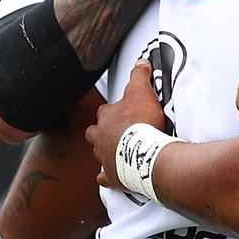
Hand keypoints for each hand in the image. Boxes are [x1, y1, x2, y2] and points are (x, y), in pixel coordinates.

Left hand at [86, 60, 165, 190]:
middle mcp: (101, 137)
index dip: (113, 110)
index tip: (122, 110)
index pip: (105, 110)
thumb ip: (139, 76)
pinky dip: (108, 176)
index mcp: (107, 118)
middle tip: (115, 130)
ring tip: (117, 150)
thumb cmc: (141, 124)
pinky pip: (104, 177)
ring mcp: (104, 157)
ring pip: (98, 153)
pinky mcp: (112, 175)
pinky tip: (113, 174)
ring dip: (105, 150)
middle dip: (101, 131)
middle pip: (94, 132)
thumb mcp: (142, 92)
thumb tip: (140, 62)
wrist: (144, 154)